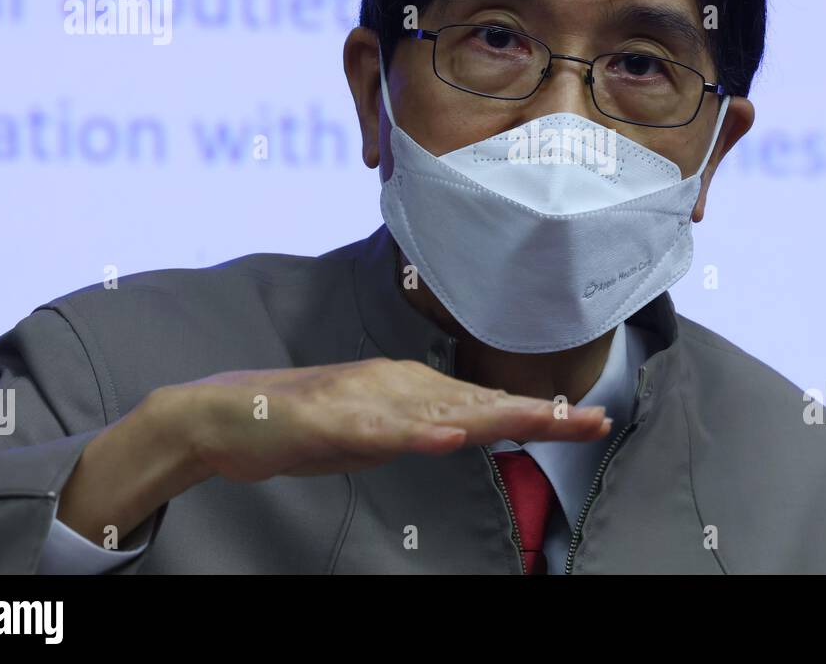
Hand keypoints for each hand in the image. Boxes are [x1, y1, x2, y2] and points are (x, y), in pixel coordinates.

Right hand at [176, 358, 611, 482]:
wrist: (228, 414)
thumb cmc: (305, 422)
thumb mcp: (378, 430)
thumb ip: (420, 426)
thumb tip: (466, 429)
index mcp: (414, 391)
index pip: (488, 405)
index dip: (541, 413)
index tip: (592, 420)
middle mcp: (401, 388)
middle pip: (481, 403)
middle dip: (540, 414)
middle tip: (597, 420)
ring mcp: (368, 403)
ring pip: (443, 412)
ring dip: (497, 418)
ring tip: (546, 421)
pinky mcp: (333, 421)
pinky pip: (380, 431)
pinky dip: (417, 433)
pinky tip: (450, 437)